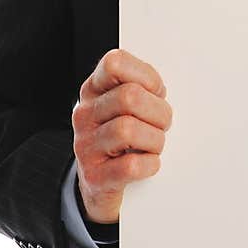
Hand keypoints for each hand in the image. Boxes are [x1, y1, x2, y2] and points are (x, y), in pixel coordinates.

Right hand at [71, 48, 172, 224]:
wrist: (100, 185)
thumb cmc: (122, 140)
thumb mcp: (126, 107)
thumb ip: (141, 90)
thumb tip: (160, 91)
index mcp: (94, 90)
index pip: (114, 63)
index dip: (146, 76)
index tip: (156, 92)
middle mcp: (85, 114)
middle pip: (129, 97)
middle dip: (158, 112)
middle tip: (162, 125)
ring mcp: (86, 146)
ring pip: (129, 130)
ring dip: (155, 140)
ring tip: (154, 145)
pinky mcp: (94, 177)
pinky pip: (131, 165)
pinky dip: (149, 165)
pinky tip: (148, 164)